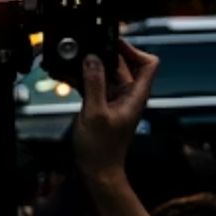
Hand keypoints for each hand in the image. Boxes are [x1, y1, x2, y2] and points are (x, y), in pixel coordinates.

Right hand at [73, 41, 158, 181]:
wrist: (97, 171)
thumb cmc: (102, 150)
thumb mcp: (95, 113)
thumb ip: (94, 83)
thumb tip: (92, 58)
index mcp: (135, 95)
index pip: (148, 63)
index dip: (133, 49)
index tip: (112, 43)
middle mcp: (128, 95)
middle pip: (122, 64)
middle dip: (104, 55)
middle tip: (85, 50)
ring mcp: (114, 99)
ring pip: (105, 73)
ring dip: (90, 66)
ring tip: (72, 61)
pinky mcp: (101, 104)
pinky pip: (94, 83)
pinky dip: (82, 78)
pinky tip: (67, 75)